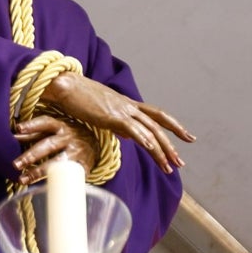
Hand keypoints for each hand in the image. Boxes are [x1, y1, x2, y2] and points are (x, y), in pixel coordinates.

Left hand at [12, 115, 95, 185]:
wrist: (94, 143)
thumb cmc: (65, 136)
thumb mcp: (52, 131)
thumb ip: (34, 133)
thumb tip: (13, 136)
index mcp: (60, 126)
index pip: (45, 123)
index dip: (32, 125)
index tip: (18, 128)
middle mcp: (69, 137)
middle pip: (49, 145)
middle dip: (31, 155)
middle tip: (15, 165)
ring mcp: (77, 152)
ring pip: (57, 163)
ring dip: (39, 172)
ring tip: (23, 179)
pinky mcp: (83, 166)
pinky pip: (68, 175)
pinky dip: (55, 181)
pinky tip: (42, 187)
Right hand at [43, 73, 194, 173]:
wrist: (64, 85)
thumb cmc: (76, 97)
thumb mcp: (100, 111)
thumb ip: (117, 123)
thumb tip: (129, 136)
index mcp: (126, 104)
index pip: (157, 115)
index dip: (174, 126)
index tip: (187, 136)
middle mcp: (128, 106)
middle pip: (158, 125)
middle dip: (171, 145)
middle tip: (180, 163)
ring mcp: (121, 110)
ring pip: (149, 130)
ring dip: (161, 150)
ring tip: (169, 166)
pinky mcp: (111, 116)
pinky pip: (133, 129)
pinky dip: (144, 140)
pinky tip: (152, 150)